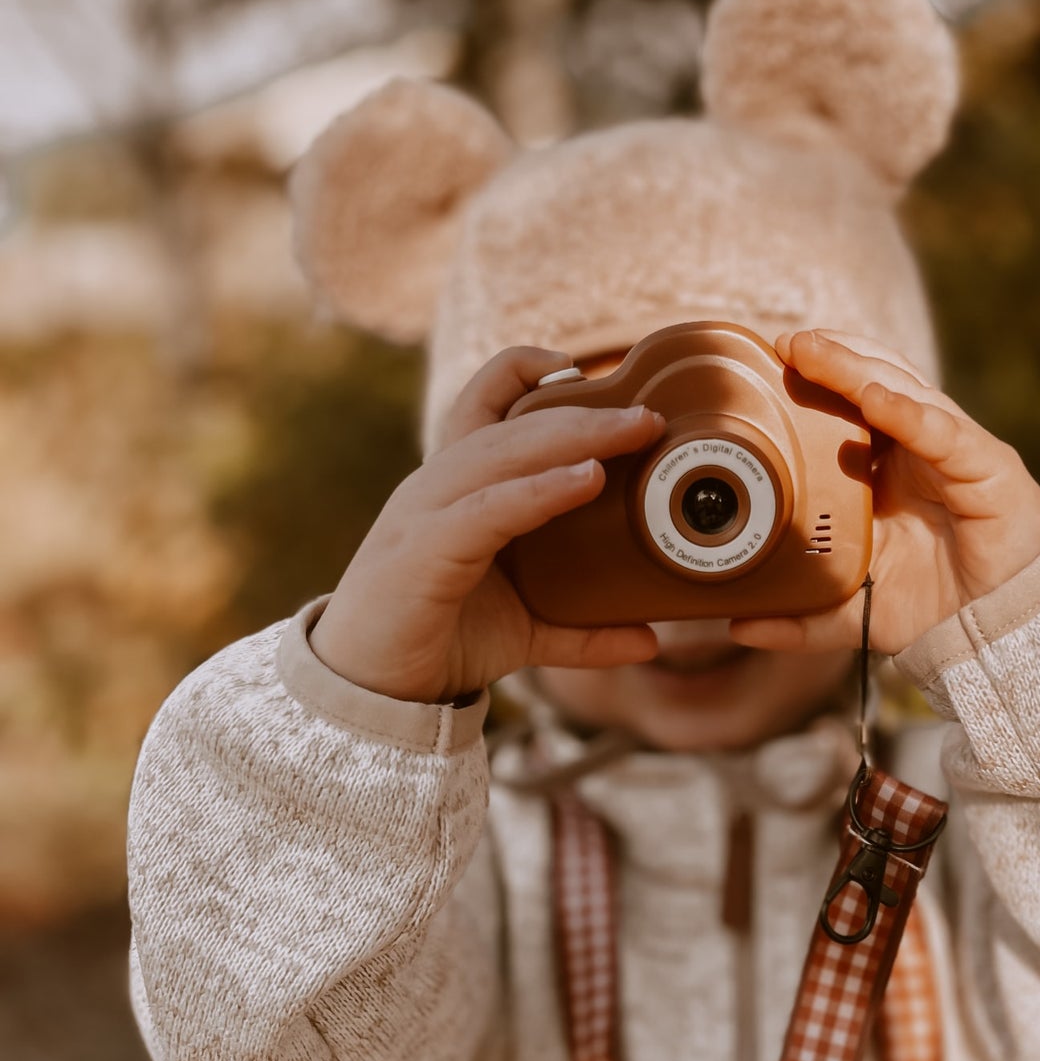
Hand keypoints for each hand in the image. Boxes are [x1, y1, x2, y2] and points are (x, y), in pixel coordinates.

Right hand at [309, 347, 664, 701]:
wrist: (369, 692)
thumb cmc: (437, 641)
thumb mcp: (523, 631)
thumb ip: (581, 632)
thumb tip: (650, 639)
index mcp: (454, 489)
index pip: (481, 404)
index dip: (524, 372)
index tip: (583, 368)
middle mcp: (436, 487)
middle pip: (511, 426)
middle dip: (583, 412)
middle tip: (648, 416)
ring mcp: (424, 514)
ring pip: (501, 454)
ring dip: (572, 438)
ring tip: (630, 433)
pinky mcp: (423, 552)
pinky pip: (488, 509)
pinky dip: (539, 491)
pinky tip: (585, 480)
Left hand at [727, 329, 1039, 656]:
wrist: (999, 633)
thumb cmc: (934, 609)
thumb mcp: (851, 610)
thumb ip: (798, 617)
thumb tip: (736, 624)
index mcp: (887, 469)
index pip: (847, 406)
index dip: (811, 381)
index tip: (764, 369)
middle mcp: (919, 448)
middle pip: (872, 381)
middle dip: (829, 357)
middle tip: (782, 344)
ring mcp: (953, 451)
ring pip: (903, 391)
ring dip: (856, 367)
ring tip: (813, 350)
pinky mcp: (987, 466)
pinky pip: (943, 432)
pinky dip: (908, 411)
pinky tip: (875, 397)